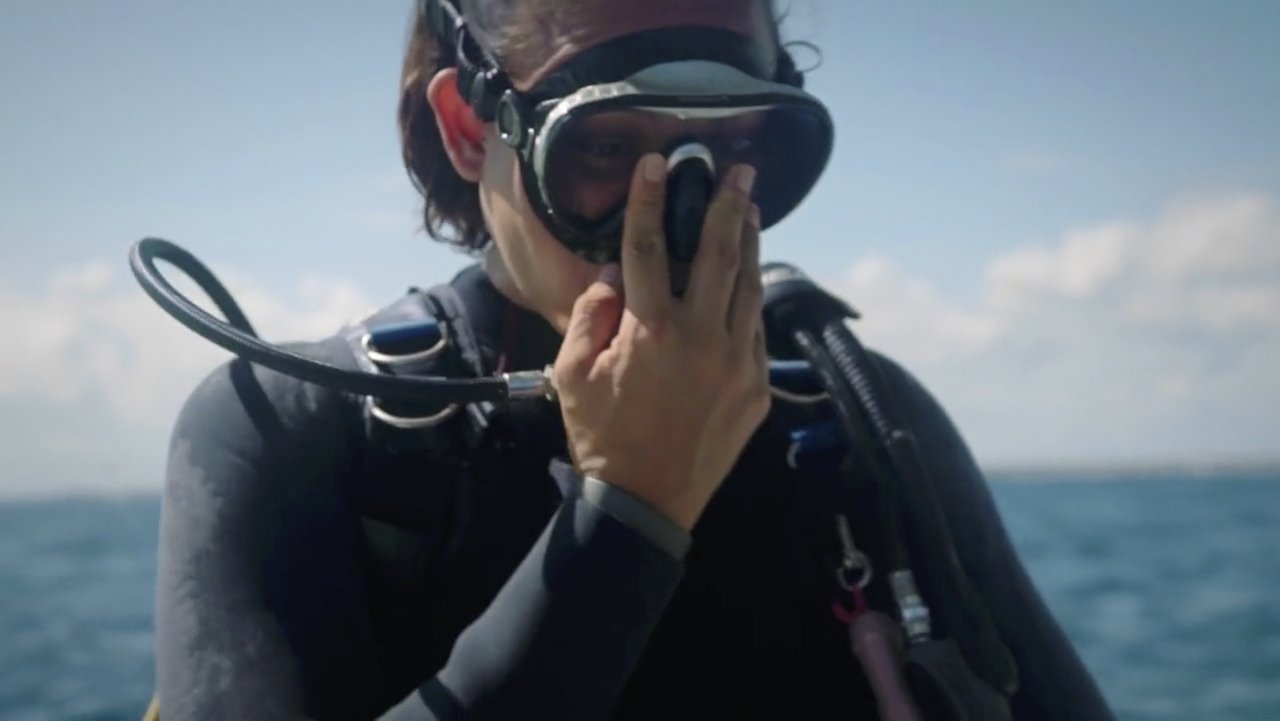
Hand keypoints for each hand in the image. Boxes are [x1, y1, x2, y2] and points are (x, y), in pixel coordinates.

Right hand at [553, 153, 770, 530]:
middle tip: (740, 169)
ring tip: (751, 209)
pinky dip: (750, 298)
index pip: (649, 249)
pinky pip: (755, 330)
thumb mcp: (573, 374)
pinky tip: (748, 277)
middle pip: (718, 255)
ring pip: (748, 288)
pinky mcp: (756, 387)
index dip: (649, 201)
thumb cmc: (602, 437)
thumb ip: (591, 315)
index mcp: (651, 332)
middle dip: (728, 206)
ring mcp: (736, 363)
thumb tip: (614, 276)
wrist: (647, 502)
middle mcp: (701, 339)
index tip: (655, 163)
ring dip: (749, 244)